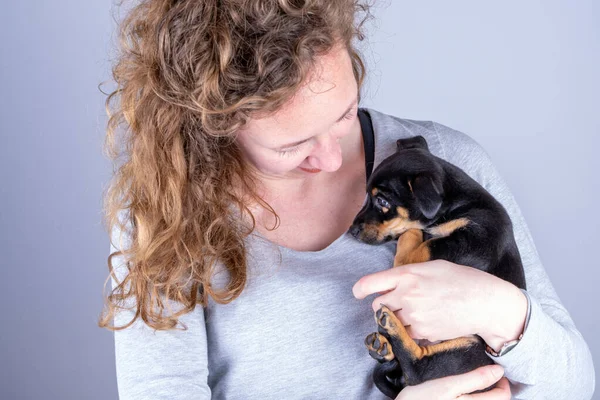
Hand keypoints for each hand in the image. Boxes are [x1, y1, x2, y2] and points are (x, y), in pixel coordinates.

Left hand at [352, 260, 526, 348]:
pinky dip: (412, 330)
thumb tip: (392, 282)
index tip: (358, 293)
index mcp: (407, 274)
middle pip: (378, 306)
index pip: (370, 283)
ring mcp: (414, 316)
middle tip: (398, 303)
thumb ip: (408, 274)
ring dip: (397, 319)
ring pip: (391, 321)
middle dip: (384, 305)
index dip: (360, 290)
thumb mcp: (432, 267)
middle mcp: (407, 295)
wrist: (484, 302)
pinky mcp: (423, 332)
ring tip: (416, 311)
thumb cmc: (461, 280)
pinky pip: (407, 333)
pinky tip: (427, 321)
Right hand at [396, 365, 510, 399]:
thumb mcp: (449, 385)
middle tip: (488, 377)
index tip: (496, 370)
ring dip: (487, 397)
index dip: (503, 382)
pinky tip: (466, 396)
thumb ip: (475, 379)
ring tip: (479, 387)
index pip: (503, 396)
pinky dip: (477, 399)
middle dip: (496, 390)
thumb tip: (500, 371)